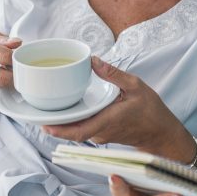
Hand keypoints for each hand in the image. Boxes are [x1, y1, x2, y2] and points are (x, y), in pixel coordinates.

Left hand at [43, 56, 193, 158]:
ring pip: (76, 131)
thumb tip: (92, 60)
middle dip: (53, 124)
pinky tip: (66, 108)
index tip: (43, 123)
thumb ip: (113, 74)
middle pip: (71, 132)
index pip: (78, 131)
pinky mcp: (102, 134)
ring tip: (46, 107)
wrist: (161, 133)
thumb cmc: (151, 111)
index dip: (59, 129)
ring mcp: (101, 135)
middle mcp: (101, 132)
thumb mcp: (136, 86)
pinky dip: (72, 121)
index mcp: (108, 120)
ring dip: (61, 123)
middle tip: (35, 111)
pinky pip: (83, 129)